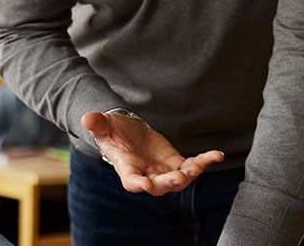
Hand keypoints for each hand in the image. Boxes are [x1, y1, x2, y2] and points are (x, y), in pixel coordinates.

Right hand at [81, 111, 223, 195]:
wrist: (126, 132)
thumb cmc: (112, 131)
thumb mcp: (103, 125)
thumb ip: (97, 124)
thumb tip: (87, 118)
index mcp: (127, 169)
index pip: (132, 182)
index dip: (140, 184)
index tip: (146, 184)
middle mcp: (147, 175)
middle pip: (160, 186)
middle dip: (170, 182)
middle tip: (180, 177)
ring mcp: (163, 171)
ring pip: (179, 179)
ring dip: (190, 174)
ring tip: (199, 165)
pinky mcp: (176, 163)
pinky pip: (192, 166)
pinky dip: (204, 161)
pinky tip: (216, 154)